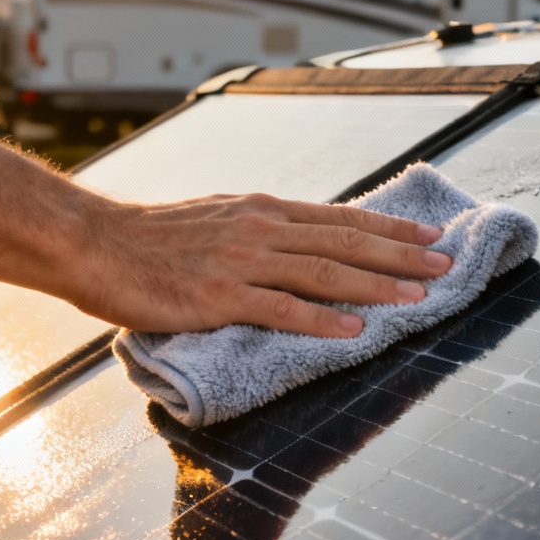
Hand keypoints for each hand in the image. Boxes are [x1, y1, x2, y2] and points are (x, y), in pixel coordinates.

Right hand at [68, 192, 453, 336]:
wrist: (93, 243)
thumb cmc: (149, 239)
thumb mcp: (215, 220)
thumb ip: (258, 232)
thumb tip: (297, 244)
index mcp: (261, 210)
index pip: (340, 217)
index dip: (389, 227)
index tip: (429, 235)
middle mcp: (260, 228)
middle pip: (345, 241)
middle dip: (401, 254)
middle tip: (446, 264)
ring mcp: (241, 261)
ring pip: (324, 271)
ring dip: (377, 285)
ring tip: (418, 297)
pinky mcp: (218, 297)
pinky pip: (281, 309)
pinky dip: (323, 319)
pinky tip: (355, 329)